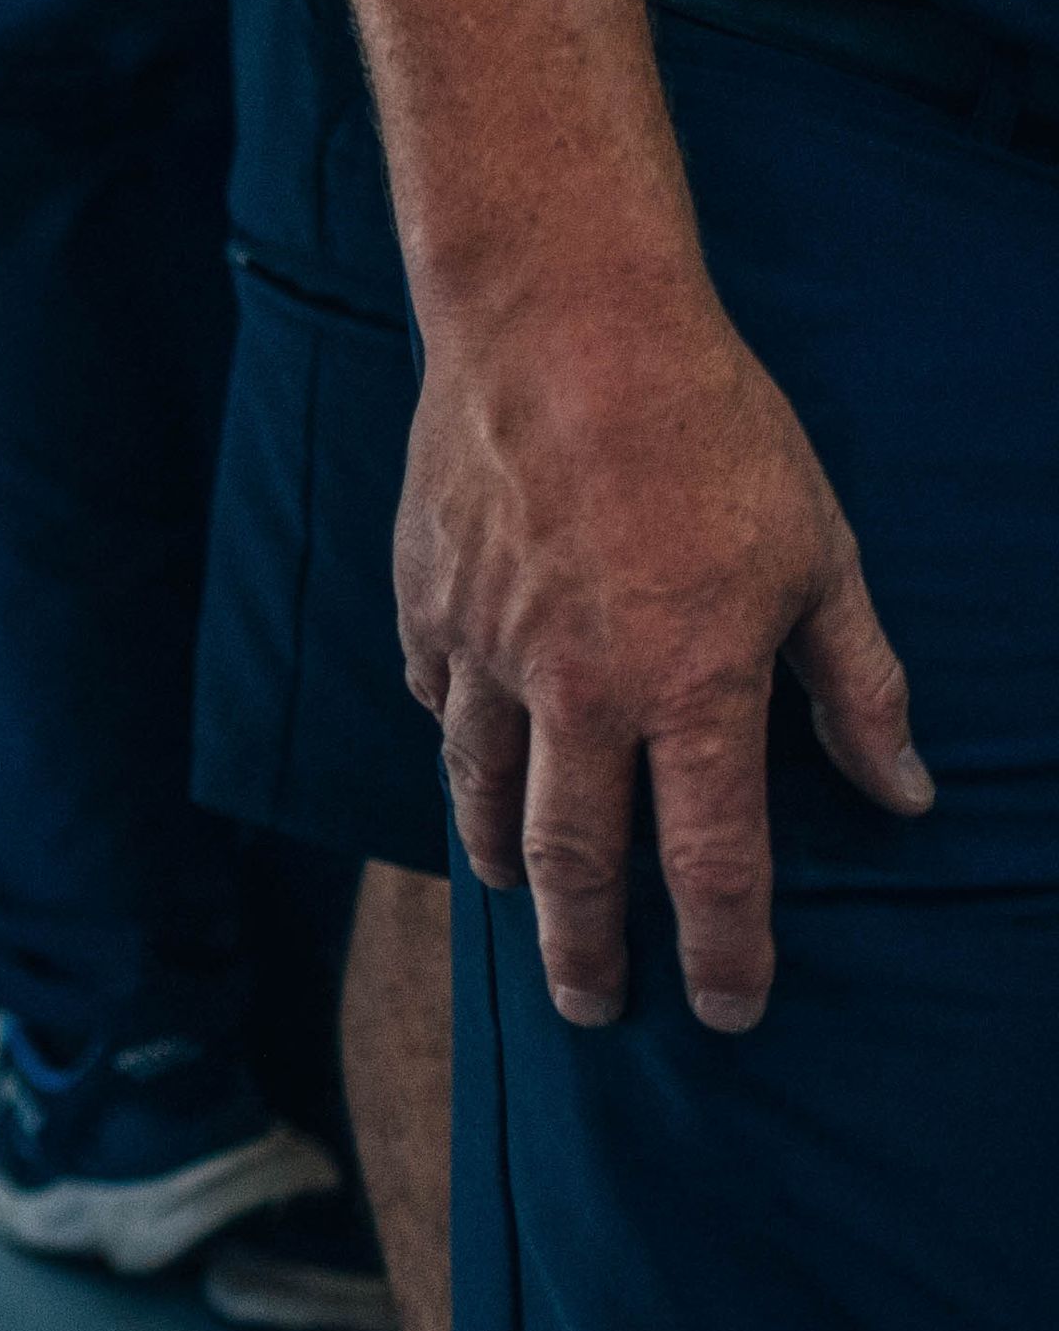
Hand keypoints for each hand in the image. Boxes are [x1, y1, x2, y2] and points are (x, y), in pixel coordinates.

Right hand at [402, 259, 930, 1028]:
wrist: (559, 319)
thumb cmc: (711, 430)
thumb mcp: (821, 556)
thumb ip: (857, 685)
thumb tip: (903, 793)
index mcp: (690, 688)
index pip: (711, 863)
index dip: (723, 952)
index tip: (727, 1010)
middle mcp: (578, 688)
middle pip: (573, 861)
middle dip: (586, 951)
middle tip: (591, 1005)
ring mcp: (488, 646)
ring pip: (484, 790)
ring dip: (505, 861)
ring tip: (519, 898)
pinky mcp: (427, 598)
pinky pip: (440, 697)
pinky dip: (461, 739)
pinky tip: (474, 745)